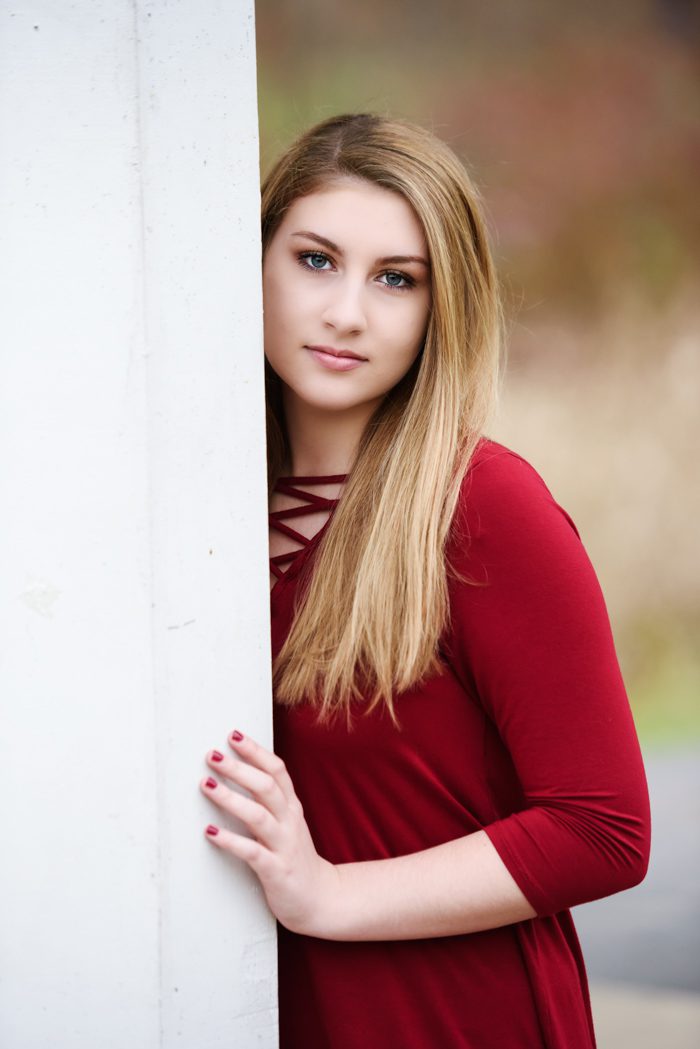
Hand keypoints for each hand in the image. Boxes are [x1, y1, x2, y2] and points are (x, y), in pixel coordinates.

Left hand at [200, 730, 337, 935]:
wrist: (320, 899)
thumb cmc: (295, 857)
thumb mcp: (288, 822)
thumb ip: (270, 801)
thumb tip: (239, 773)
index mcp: (291, 807)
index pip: (277, 770)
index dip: (256, 751)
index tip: (233, 736)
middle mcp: (289, 822)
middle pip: (266, 787)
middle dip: (239, 768)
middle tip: (213, 755)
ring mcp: (284, 846)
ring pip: (258, 815)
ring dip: (231, 798)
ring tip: (206, 785)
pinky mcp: (276, 871)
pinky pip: (252, 852)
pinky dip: (231, 840)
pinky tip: (210, 832)